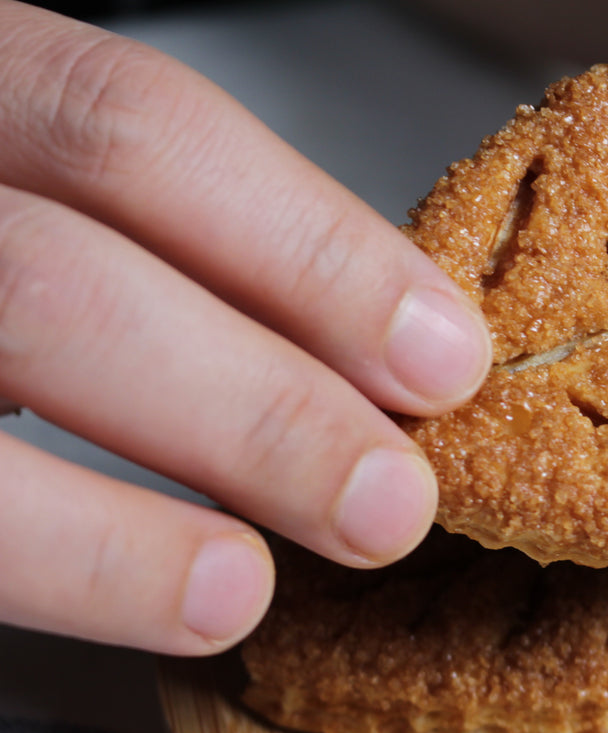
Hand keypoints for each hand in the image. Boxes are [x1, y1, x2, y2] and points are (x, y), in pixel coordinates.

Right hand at [0, 0, 490, 654]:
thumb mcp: (41, 186)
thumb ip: (174, 247)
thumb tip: (387, 354)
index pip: (129, 125)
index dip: (308, 246)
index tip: (441, 354)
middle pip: (52, 280)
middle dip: (251, 404)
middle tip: (390, 499)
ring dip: (110, 535)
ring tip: (244, 588)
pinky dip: (37, 569)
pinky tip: (129, 607)